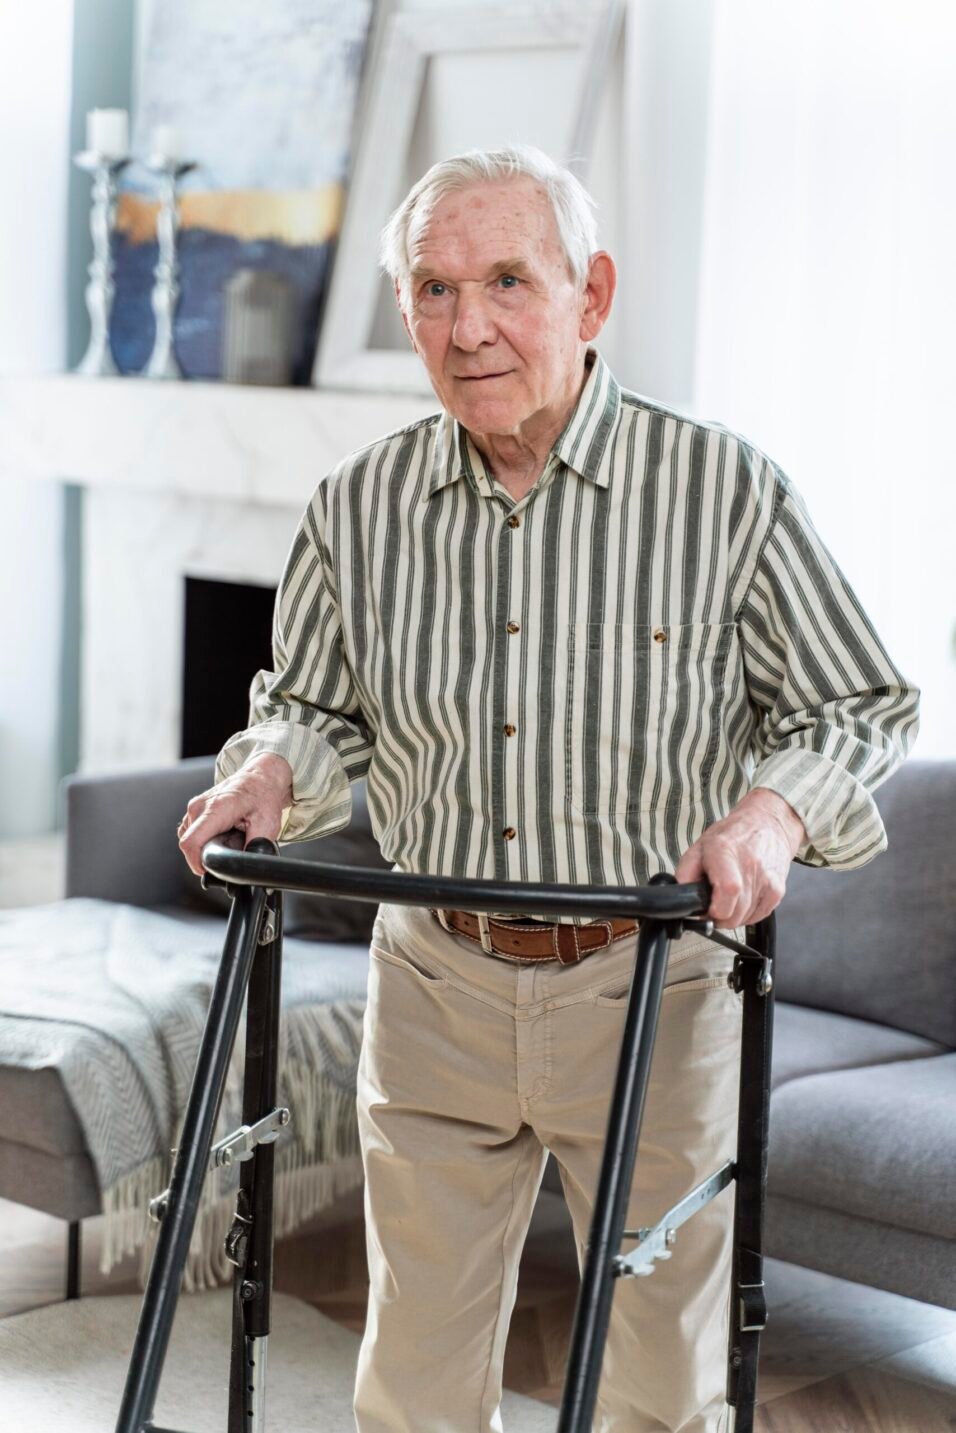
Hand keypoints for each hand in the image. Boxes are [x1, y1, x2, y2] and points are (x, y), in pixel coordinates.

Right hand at [176, 753, 293, 876]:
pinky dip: (205, 838)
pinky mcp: (194, 810)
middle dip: (207, 855)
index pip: (191, 843)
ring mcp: (194, 807)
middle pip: (189, 845)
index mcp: (216, 808)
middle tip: (230, 848)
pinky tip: (222, 832)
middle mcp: (200, 806)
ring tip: (228, 837)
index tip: (211, 869)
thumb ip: (255, 847)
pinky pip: (192, 833)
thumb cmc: (263, 797)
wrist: (261, 778)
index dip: (198, 863)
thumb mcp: (268, 825)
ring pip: (190, 840)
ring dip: (206, 846)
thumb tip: (249, 866)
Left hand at [673, 787, 805, 926]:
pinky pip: (758, 917)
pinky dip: (746, 914)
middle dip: (719, 917)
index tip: (707, 909)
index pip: (728, 891)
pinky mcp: (778, 890)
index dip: (715, 910)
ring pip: (745, 919)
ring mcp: (767, 879)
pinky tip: (742, 898)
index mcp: (725, 852)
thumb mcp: (700, 846)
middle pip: (734, 913)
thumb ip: (686, 872)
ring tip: (728, 896)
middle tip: (714, 904)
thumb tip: (681, 896)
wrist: (768, 825)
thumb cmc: (733, 835)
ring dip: (732, 915)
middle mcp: (750, 866)